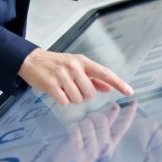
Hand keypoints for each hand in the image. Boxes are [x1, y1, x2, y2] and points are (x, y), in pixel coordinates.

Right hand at [18, 49, 132, 105]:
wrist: (31, 60)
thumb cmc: (55, 64)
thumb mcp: (75, 66)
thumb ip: (92, 78)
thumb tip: (109, 87)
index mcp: (82, 61)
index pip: (104, 73)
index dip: (118, 83)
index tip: (130, 92)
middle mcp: (73, 67)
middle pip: (90, 93)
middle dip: (83, 95)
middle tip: (72, 88)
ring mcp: (62, 75)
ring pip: (78, 99)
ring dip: (71, 98)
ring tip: (62, 88)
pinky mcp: (51, 84)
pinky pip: (65, 102)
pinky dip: (61, 100)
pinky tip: (55, 91)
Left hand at [53, 101, 137, 161]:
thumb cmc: (81, 145)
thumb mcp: (96, 133)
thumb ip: (106, 121)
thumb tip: (115, 106)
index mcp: (111, 143)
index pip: (123, 127)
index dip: (129, 114)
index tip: (134, 102)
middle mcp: (104, 148)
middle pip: (103, 120)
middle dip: (93, 115)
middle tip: (87, 120)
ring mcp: (92, 152)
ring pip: (88, 123)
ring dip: (81, 123)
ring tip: (79, 131)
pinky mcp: (79, 153)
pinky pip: (76, 130)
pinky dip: (72, 128)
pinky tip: (72, 134)